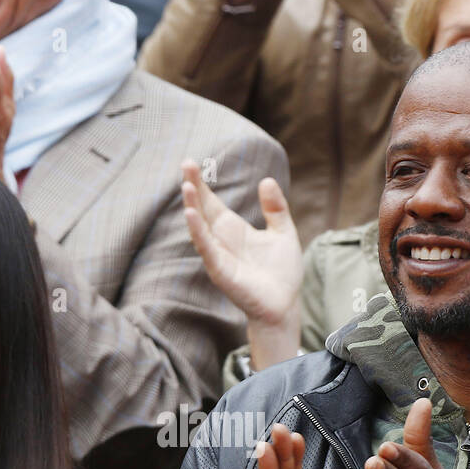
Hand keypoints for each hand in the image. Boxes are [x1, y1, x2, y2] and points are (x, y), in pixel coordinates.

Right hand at [182, 161, 302, 367]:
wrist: (284, 305)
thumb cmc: (282, 273)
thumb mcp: (283, 232)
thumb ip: (276, 208)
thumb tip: (266, 180)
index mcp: (234, 230)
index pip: (212, 202)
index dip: (202, 184)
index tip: (192, 163)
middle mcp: (221, 241)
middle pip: (202, 209)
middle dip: (193, 188)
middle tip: (185, 163)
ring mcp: (219, 256)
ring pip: (200, 228)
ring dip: (192, 207)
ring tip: (186, 186)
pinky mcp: (221, 271)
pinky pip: (206, 249)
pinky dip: (198, 232)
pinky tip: (191, 215)